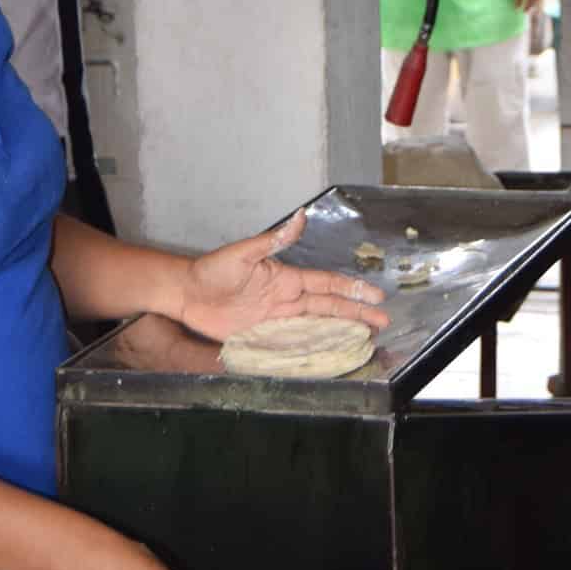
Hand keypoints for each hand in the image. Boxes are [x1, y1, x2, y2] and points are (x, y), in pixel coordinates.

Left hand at [176, 210, 388, 343]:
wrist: (187, 294)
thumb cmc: (213, 270)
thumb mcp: (244, 253)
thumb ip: (274, 239)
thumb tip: (300, 216)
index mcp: (287, 279)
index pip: (327, 285)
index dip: (352, 290)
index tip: (375, 296)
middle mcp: (287, 299)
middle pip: (329, 307)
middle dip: (357, 314)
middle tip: (383, 322)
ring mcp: (276, 319)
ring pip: (317, 325)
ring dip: (341, 330)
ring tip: (366, 338)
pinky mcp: (263, 335)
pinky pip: (294, 343)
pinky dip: (314, 347)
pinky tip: (328, 352)